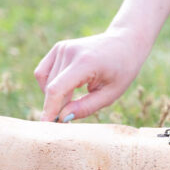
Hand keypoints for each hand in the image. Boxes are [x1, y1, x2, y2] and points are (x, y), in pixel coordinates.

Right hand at [34, 28, 149, 121]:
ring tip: (73, 101)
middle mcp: (70, 52)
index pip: (57, 89)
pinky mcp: (59, 48)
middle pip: (51, 87)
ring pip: (45, 81)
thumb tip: (63, 117)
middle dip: (56, 106)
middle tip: (67, 120)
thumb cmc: (122, 70)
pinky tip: (66, 90)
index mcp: (85, 62)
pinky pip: (43, 72)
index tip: (47, 126)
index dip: (50, 109)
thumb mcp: (111, 93)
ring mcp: (62, 48)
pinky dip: (49, 85)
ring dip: (54, 96)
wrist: (125, 43)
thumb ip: (87, 107)